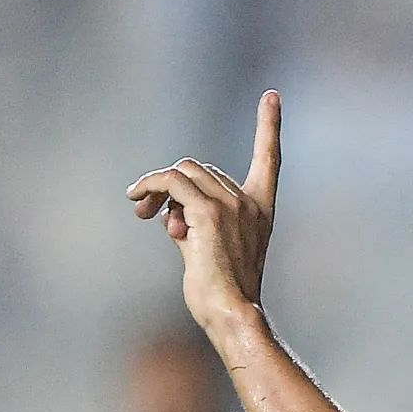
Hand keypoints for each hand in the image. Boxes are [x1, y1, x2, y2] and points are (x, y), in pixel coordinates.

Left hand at [127, 91, 282, 337]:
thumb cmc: (221, 293)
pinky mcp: (209, 213)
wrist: (232, 315)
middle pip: (199, 167)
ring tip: (143, 214)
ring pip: (182, 172)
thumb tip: (166, 212)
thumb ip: (192, 221)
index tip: (273, 96)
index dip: (269, 126)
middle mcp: (250, 203)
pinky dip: (151, 188)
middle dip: (170, 185)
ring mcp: (232, 206)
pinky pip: (172, 182)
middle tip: (148, 213)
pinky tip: (139, 204)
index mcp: (261, 211)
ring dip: (156, 188)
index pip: (269, 159)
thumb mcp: (209, 250)